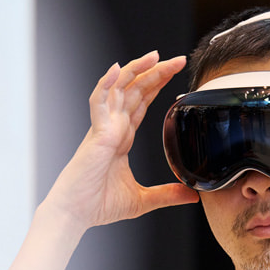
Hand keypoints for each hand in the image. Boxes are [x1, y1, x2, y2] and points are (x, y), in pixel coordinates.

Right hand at [45, 51, 198, 231]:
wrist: (76, 214)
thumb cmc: (99, 204)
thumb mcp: (143, 199)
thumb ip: (167, 194)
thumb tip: (192, 195)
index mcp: (122, 138)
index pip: (142, 103)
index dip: (157, 85)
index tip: (175, 72)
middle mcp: (113, 127)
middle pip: (135, 90)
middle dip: (156, 72)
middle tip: (178, 60)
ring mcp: (103, 127)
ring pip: (119, 88)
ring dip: (135, 69)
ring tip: (155, 55)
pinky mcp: (95, 133)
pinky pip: (98, 101)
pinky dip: (106, 84)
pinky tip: (116, 70)